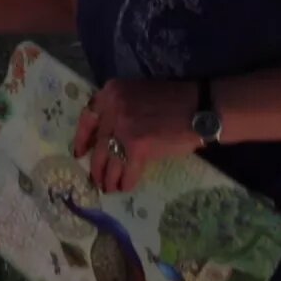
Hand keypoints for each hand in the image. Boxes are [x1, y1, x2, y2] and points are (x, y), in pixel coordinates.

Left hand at [71, 78, 203, 192]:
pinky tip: (125, 187)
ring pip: (109, 160)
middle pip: (98, 143)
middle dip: (96, 165)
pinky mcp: (136, 146)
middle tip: (96, 179)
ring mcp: (123, 127)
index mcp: (111, 92)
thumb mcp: (138, 94)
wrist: (201, 108)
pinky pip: (126, 170)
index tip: (79, 153)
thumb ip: (119, 109)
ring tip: (109, 188)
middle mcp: (113, 107)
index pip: (88, 118)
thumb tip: (105, 137)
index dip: (82, 138)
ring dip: (108, 178)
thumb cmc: (175, 101)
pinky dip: (125, 181)